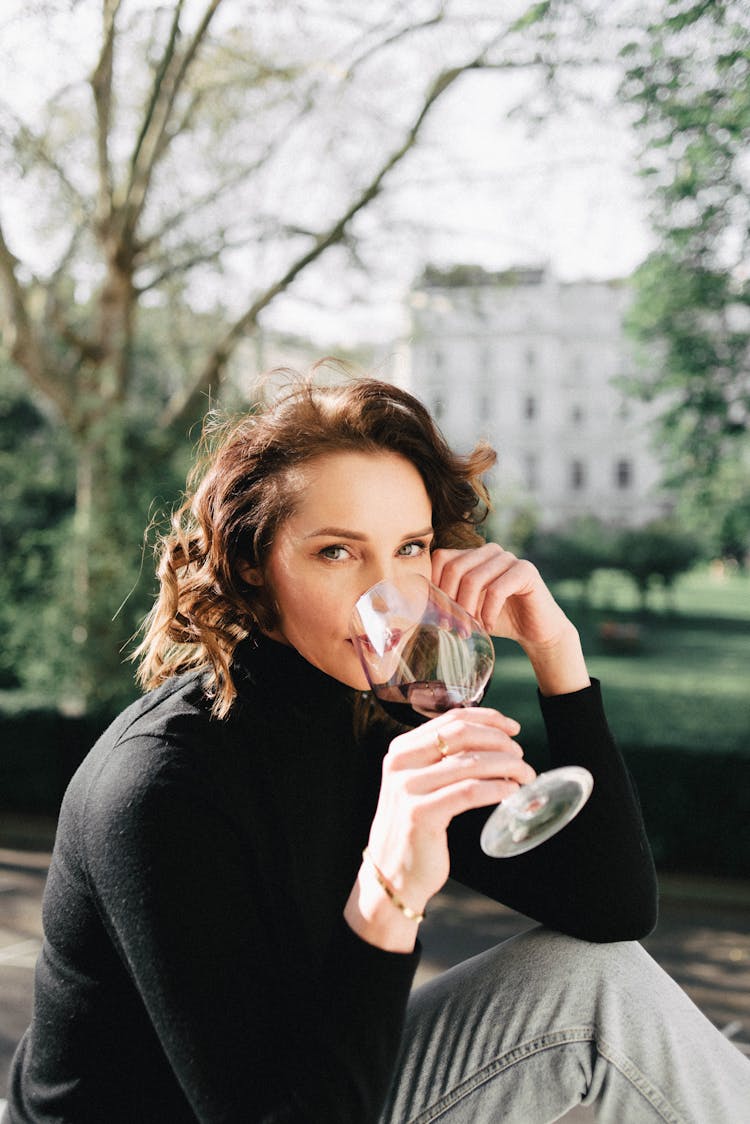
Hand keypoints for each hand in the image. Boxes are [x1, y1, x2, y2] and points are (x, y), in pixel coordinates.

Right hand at [345, 707, 535, 949]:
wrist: (391, 872)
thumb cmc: (415, 826)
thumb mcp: (420, 783)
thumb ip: (444, 760)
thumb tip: (494, 741)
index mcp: (402, 749)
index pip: (451, 718)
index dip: (488, 718)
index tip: (513, 727)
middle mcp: (400, 763)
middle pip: (462, 735)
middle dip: (500, 741)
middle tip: (521, 755)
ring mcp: (408, 788)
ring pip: (470, 763)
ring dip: (506, 765)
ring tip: (524, 775)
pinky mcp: (421, 814)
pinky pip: (469, 792)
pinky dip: (497, 788)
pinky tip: (511, 792)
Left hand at [431, 544, 590, 695]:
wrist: (536, 630)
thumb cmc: (497, 618)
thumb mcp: (467, 608)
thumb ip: (447, 599)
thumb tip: (415, 605)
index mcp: (472, 555)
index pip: (441, 558)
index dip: (435, 587)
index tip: (439, 616)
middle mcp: (489, 551)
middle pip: (454, 568)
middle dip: (450, 601)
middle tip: (453, 627)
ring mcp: (508, 558)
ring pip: (473, 579)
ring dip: (468, 610)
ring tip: (470, 629)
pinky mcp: (526, 571)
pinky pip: (496, 589)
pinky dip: (488, 612)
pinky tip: (488, 625)